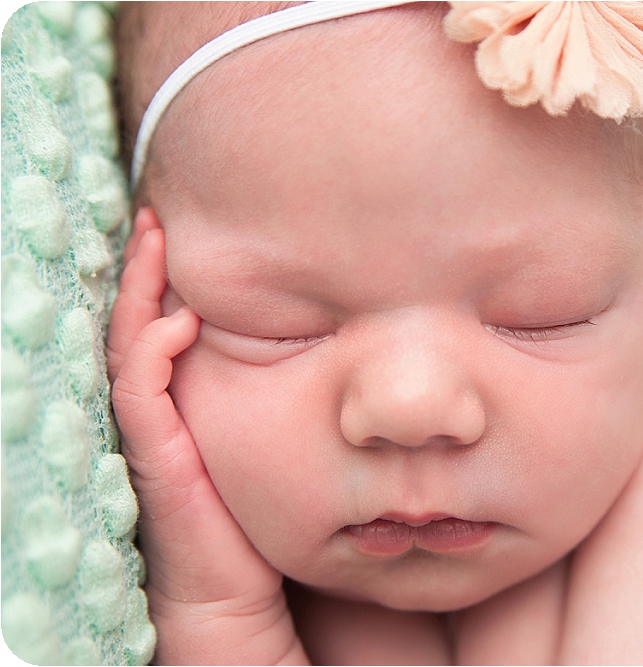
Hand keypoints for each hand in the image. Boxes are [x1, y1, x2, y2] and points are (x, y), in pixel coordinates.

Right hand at [108, 208, 308, 664]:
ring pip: (130, 347)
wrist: (231, 589)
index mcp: (181, 403)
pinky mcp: (154, 456)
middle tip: (154, 220)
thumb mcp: (268, 438)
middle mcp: (157, 411)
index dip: (162, 282)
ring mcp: (151, 432)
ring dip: (139, 294)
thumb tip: (330, 347)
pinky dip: (152, 352)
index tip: (176, 235)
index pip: (161, 328)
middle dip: (142, 271)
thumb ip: (281, 396)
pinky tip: (177, 322)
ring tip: (152, 244)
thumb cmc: (255, 513)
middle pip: (137, 325)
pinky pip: (140, 394)